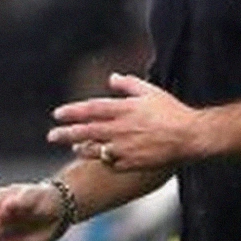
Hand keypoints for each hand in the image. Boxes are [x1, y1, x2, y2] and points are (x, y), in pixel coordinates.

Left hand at [48, 74, 202, 170]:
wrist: (189, 137)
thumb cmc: (172, 111)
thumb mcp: (150, 91)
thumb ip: (128, 84)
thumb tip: (112, 77)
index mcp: (124, 109)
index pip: (91, 109)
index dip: (73, 112)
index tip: (57, 114)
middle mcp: (120, 129)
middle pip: (87, 131)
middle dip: (66, 133)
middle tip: (51, 136)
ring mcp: (125, 148)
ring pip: (95, 149)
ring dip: (81, 147)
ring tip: (72, 146)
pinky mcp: (132, 163)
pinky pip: (111, 162)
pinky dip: (102, 159)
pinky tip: (98, 156)